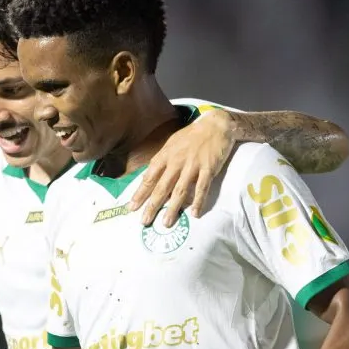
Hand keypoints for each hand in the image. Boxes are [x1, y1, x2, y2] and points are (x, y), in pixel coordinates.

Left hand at [129, 109, 240, 226]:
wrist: (216, 125)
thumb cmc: (192, 136)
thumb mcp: (171, 144)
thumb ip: (161, 161)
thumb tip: (148, 178)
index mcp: (166, 155)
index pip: (150, 177)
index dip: (140, 193)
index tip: (132, 207)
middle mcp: (177, 161)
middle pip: (162, 187)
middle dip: (152, 205)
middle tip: (144, 221)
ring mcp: (193, 165)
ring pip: (180, 190)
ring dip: (173, 208)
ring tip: (166, 223)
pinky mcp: (208, 169)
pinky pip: (202, 188)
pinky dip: (198, 202)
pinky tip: (195, 214)